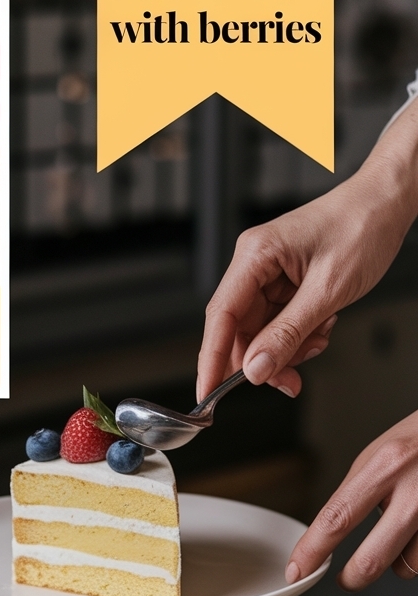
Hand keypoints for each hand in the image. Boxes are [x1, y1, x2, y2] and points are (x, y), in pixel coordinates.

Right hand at [196, 101, 417, 401]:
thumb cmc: (363, 227)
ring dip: (288, 348)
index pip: (220, 316)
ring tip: (318, 341)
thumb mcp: (328, 291)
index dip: (212, 358)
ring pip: (261, 330)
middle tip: (288, 382)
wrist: (388, 202)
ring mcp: (269, 272)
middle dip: (264, 358)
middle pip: (240, 328)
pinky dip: (299, 335)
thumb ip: (288, 334)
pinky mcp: (285, 281)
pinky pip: (279, 322)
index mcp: (255, 255)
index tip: (207, 392)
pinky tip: (321, 328)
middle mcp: (255, 263)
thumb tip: (256, 369)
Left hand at [286, 411, 417, 588]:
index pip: (337, 517)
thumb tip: (331, 532)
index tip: (297, 569)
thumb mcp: (378, 456)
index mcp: (386, 466)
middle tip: (345, 579)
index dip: (313, 550)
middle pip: (372, 559)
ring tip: (399, 533)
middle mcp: (414, 491)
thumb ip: (356, 493)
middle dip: (352, 579)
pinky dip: (416, 553)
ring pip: (405, 566)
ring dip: (396, 561)